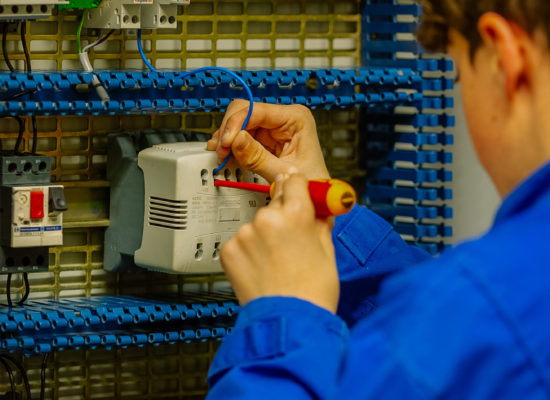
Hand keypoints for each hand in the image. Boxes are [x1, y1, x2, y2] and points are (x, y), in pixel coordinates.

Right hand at [207, 100, 329, 182]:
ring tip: (222, 154)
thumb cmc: (312, 182)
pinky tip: (227, 154)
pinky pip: (242, 136)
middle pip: (244, 111)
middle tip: (221, 150)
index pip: (256, 110)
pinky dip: (232, 145)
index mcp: (296, 118)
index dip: (236, 124)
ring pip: (239, 123)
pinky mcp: (265, 139)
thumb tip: (236, 140)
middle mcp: (284, 118)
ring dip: (228, 138)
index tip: (226, 142)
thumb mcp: (282, 171)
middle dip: (230, 130)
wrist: (318, 195)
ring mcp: (273, 128)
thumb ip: (257, 157)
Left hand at [220, 172, 338, 313]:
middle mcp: (267, 219)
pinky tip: (261, 268)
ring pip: (256, 225)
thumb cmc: (311, 293)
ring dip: (263, 235)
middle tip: (290, 241)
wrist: (288, 323)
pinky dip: (248, 251)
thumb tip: (319, 212)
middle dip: (282, 216)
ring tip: (275, 262)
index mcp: (296, 213)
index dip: (296, 186)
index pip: (293, 181)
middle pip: (274, 204)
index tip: (295, 187)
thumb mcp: (327, 252)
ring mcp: (245, 234)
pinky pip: (240, 242)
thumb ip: (320, 224)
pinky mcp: (229, 250)